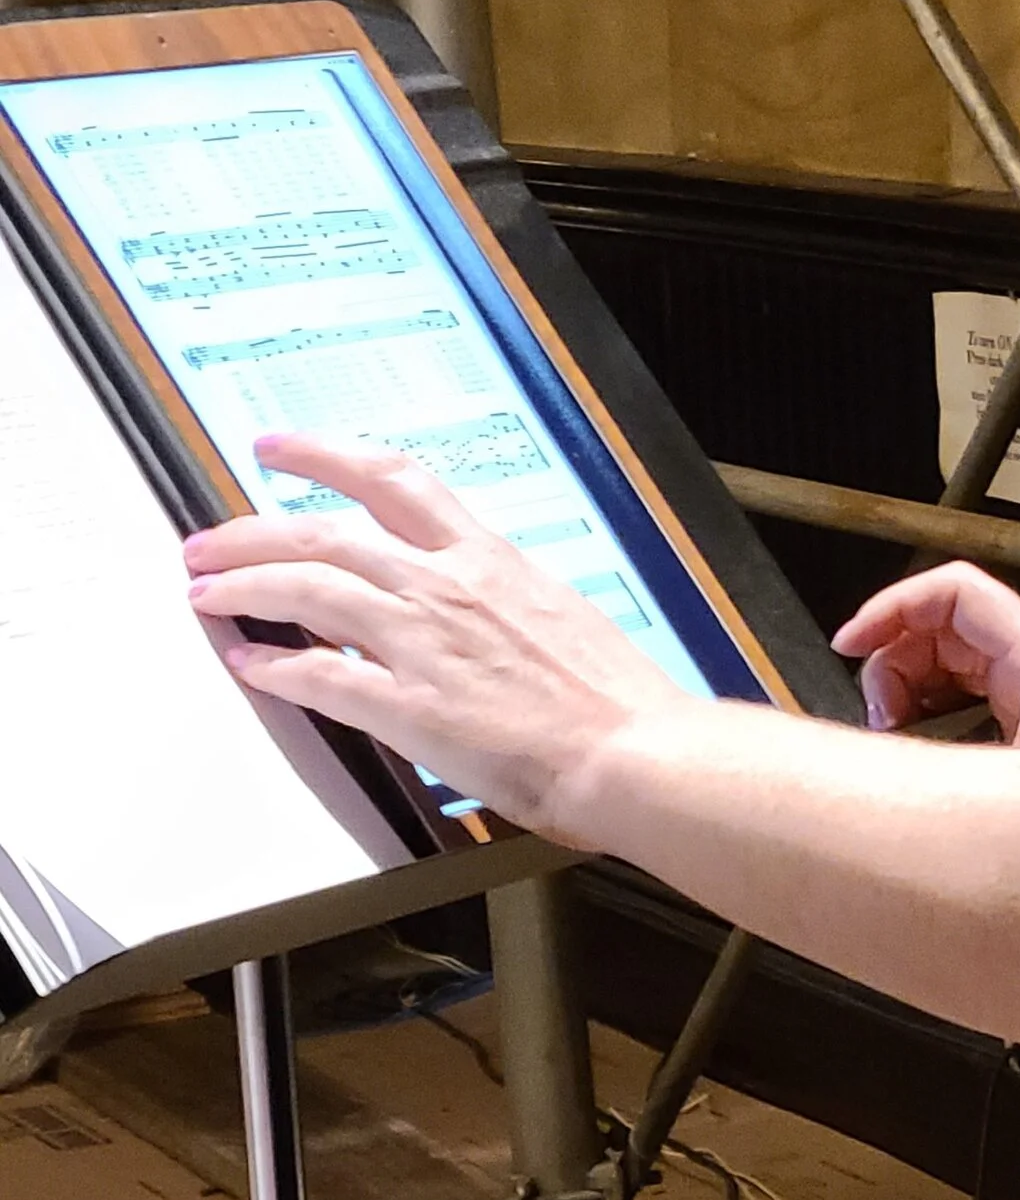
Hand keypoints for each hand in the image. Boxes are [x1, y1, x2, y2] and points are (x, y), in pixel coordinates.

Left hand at [182, 432, 693, 839]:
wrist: (632, 751)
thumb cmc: (610, 696)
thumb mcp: (551, 613)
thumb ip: (492, 600)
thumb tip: (454, 604)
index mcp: (487, 558)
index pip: (393, 480)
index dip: (323, 456)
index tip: (279, 448)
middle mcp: (445, 587)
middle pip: (324, 533)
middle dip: (250, 531)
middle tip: (208, 540)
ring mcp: (423, 644)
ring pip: (307, 589)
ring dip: (243, 587)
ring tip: (207, 592)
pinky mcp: (409, 707)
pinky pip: (319, 676)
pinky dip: (275, 667)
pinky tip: (251, 665)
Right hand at [834, 564, 1019, 747]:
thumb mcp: (1007, 786)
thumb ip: (932, 759)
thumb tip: (869, 754)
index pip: (956, 592)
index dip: (892, 607)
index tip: (849, 646)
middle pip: (946, 625)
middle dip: (896, 661)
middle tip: (878, 717)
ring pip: (953, 661)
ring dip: (910, 690)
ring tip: (894, 738)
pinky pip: (970, 696)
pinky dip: (933, 712)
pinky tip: (920, 752)